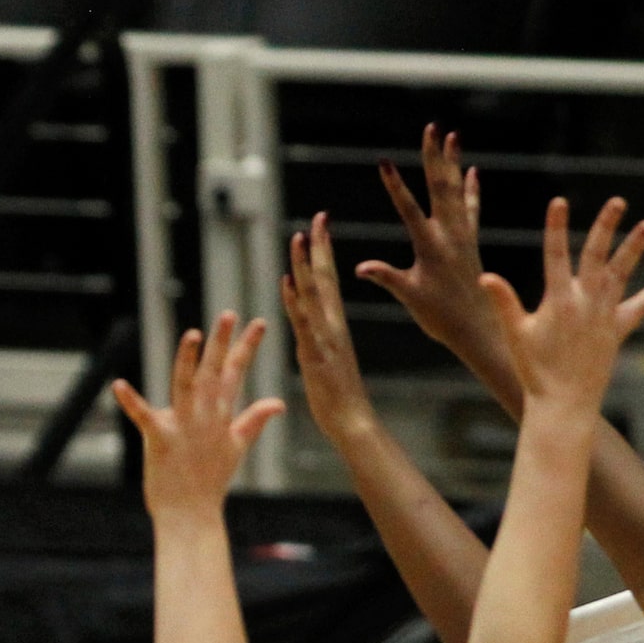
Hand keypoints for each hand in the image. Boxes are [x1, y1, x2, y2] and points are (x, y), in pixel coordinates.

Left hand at [110, 313, 283, 524]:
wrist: (191, 515)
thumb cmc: (210, 482)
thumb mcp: (237, 447)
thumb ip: (255, 420)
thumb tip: (278, 403)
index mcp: (221, 416)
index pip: (235, 374)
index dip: (246, 347)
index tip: (258, 322)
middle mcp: (205, 418)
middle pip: (213, 373)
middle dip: (221, 343)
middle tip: (228, 314)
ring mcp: (183, 427)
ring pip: (186, 387)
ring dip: (188, 361)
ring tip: (193, 335)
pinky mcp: (160, 440)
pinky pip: (144, 416)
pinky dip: (131, 401)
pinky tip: (117, 385)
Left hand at [281, 212, 377, 446]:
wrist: (355, 425)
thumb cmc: (342, 401)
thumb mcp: (327, 365)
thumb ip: (316, 345)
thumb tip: (306, 333)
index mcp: (335, 328)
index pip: (329, 282)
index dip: (324, 254)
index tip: (320, 227)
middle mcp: (333, 327)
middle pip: (325, 279)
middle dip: (320, 247)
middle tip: (318, 217)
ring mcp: (325, 340)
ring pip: (314, 295)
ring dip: (305, 265)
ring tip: (299, 236)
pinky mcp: (315, 356)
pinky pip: (304, 324)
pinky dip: (295, 301)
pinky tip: (288, 281)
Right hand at [356, 126, 511, 388]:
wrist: (477, 329)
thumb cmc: (440, 317)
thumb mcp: (410, 297)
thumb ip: (387, 278)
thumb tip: (360, 268)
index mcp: (431, 247)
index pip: (409, 210)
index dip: (396, 187)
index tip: (385, 163)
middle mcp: (450, 236)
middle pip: (440, 189)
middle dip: (434, 158)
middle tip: (431, 129)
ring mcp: (462, 236)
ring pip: (457, 192)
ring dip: (453, 164)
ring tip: (452, 136)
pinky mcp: (471, 242)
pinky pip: (471, 210)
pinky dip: (470, 191)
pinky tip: (472, 172)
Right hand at [481, 197, 643, 422]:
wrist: (564, 402)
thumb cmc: (535, 370)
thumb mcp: (516, 335)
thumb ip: (503, 303)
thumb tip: (485, 278)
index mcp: (558, 301)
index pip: (555, 255)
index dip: (556, 227)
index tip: (559, 201)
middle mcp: (585, 302)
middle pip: (597, 255)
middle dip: (606, 226)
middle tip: (618, 201)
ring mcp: (605, 314)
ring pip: (622, 273)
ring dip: (635, 248)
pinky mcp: (619, 329)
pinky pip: (641, 307)